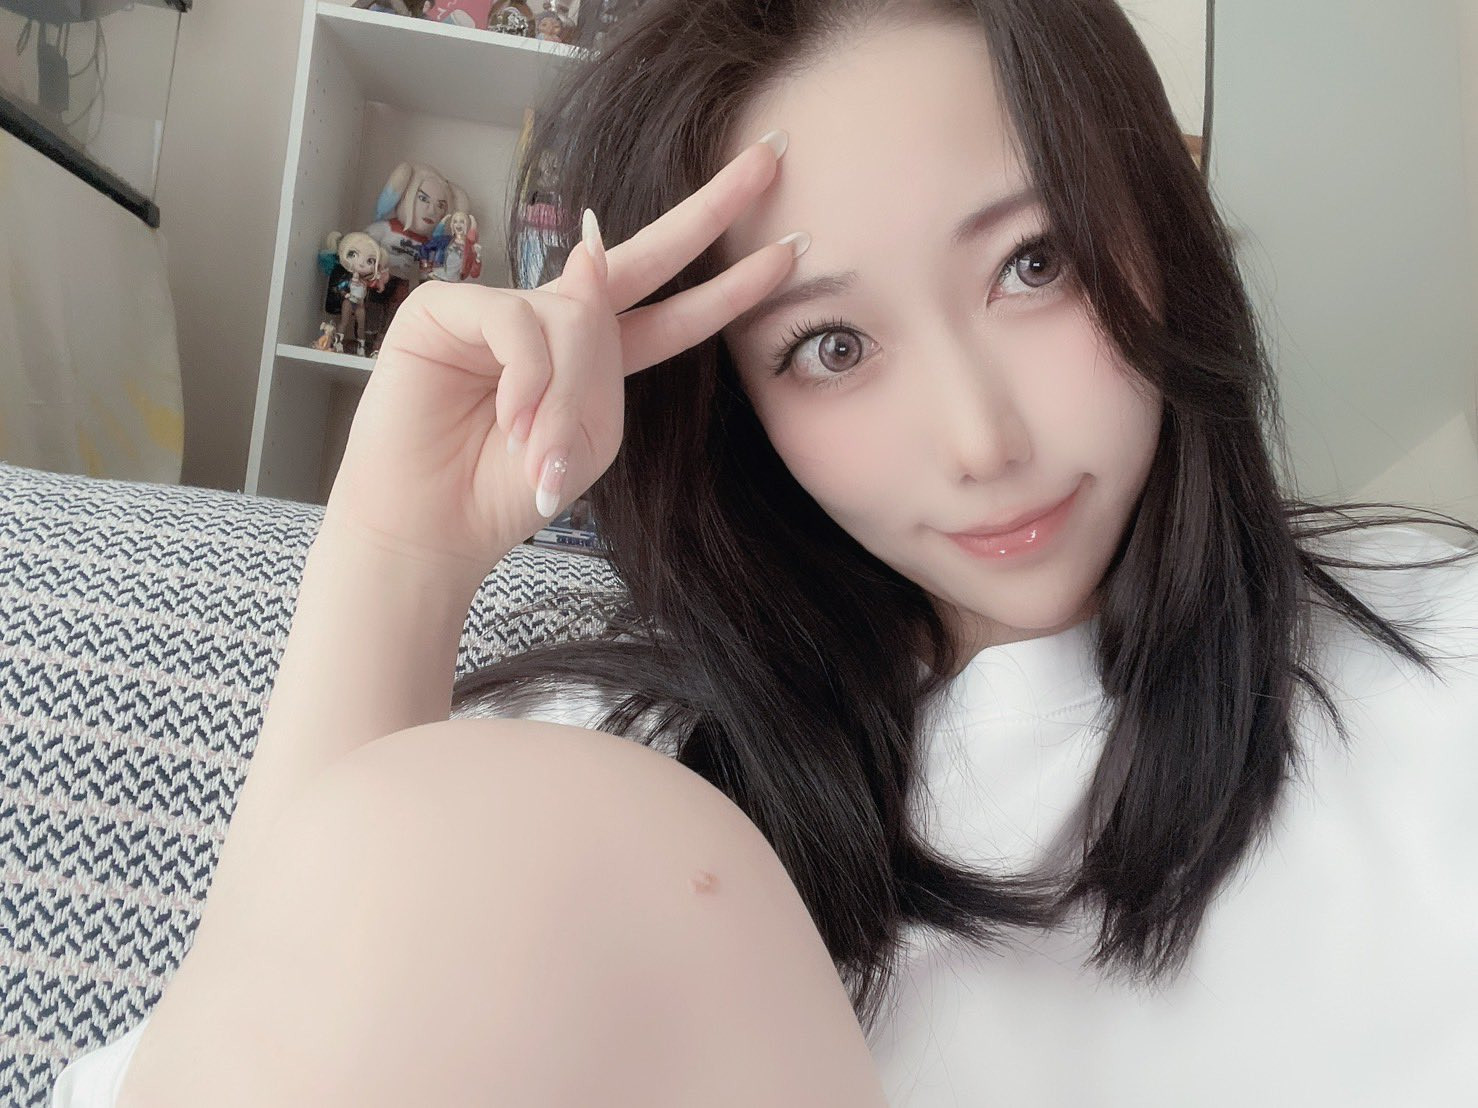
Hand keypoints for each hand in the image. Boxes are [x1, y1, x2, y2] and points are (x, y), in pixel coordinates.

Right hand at [320, 131, 801, 586]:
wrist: (433, 531)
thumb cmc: (508, 489)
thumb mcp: (590, 434)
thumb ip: (609, 355)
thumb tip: (588, 250)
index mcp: (595, 359)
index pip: (674, 311)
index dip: (730, 287)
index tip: (792, 247)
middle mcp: (552, 320)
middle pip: (643, 253)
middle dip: (711, 208)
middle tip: (772, 157)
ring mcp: (500, 306)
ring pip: (578, 315)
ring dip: (569, 394)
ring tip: (540, 452)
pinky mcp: (445, 306)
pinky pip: (519, 323)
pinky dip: (526, 379)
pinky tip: (508, 419)